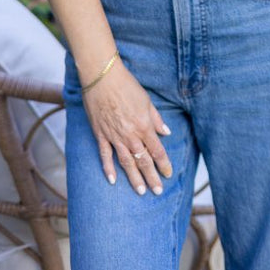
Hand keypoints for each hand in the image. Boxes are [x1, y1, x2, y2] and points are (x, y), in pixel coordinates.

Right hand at [81, 60, 173, 194]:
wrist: (102, 77)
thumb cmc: (127, 85)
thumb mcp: (146, 100)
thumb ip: (156, 119)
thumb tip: (166, 132)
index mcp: (144, 125)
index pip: (157, 150)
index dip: (163, 164)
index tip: (168, 174)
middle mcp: (130, 134)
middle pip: (143, 160)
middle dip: (151, 177)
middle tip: (157, 191)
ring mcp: (114, 136)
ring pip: (126, 162)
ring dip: (134, 178)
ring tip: (140, 191)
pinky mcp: (100, 134)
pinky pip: (105, 155)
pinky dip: (108, 168)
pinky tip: (113, 180)